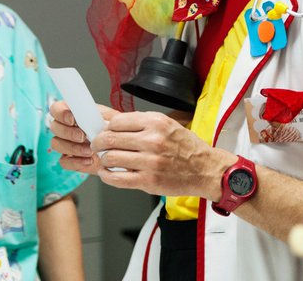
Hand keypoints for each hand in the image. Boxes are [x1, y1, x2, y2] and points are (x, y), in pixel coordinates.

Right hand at [48, 100, 118, 173]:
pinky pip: (64, 162)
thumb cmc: (112, 130)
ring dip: (73, 148)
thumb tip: (97, 120)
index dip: (61, 113)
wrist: (118, 150)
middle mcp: (66, 127)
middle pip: (54, 127)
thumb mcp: (111, 119)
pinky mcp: (69, 159)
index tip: (72, 119)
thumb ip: (102, 117)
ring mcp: (65, 143)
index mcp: (73, 112)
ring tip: (89, 151)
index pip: (56, 108)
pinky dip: (76, 162)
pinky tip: (89, 161)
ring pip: (56, 144)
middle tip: (83, 137)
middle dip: (68, 132)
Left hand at [90, 111, 232, 198]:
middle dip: (98, 143)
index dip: (106, 127)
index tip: (104, 131)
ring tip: (106, 160)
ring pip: (111, 158)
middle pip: (110, 139)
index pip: (117, 122)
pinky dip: (107, 176)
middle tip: (97, 145)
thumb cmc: (185, 147)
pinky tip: (109, 173)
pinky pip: (118, 178)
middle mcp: (152, 140)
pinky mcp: (149, 181)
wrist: (205, 169)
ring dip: (103, 159)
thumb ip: (141, 123)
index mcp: (156, 122)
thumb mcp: (167, 125)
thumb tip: (112, 124)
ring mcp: (150, 162)